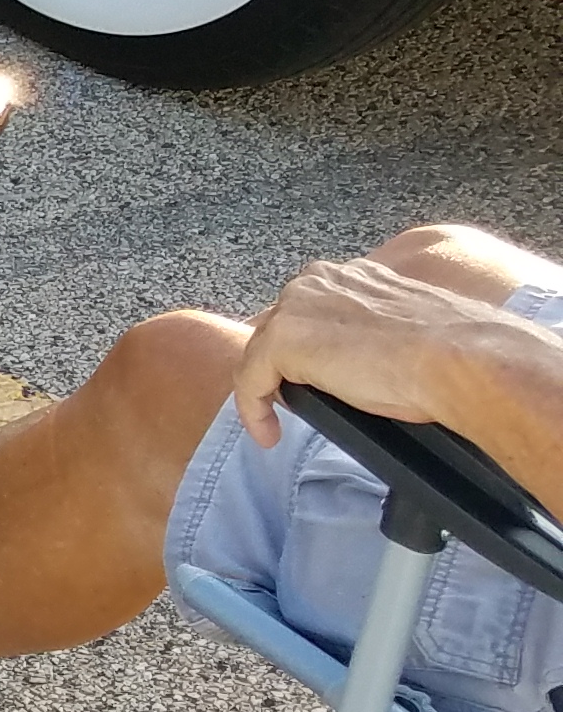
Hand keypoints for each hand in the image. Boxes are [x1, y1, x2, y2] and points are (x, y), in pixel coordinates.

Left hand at [230, 257, 522, 446]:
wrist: (461, 359)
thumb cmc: (452, 354)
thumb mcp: (404, 335)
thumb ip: (371, 337)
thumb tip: (363, 366)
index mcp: (351, 275)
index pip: (308, 311)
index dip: (304, 347)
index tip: (312, 378)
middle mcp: (318, 280)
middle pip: (278, 328)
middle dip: (280, 365)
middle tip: (292, 403)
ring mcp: (296, 307)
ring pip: (262, 353)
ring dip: (266, 388)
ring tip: (276, 422)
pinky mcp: (283, 341)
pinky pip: (250, 380)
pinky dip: (253, 410)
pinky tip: (268, 436)